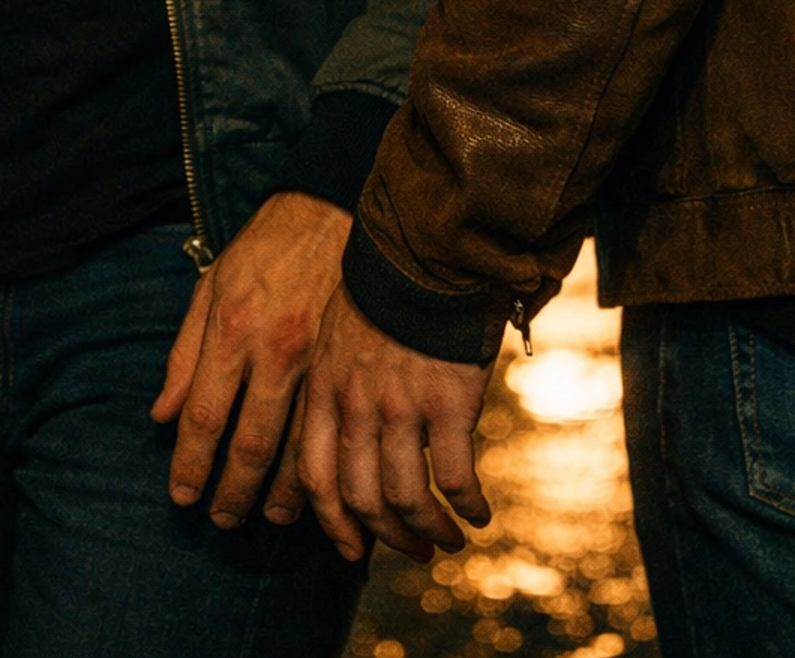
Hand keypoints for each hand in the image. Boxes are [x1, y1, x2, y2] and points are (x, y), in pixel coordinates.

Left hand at [150, 192, 349, 528]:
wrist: (331, 209)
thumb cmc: (264, 246)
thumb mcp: (211, 285)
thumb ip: (184, 353)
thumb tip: (160, 414)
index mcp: (232, 327)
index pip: (204, 415)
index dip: (190, 463)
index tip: (181, 495)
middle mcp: (274, 348)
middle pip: (249, 441)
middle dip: (232, 490)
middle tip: (220, 520)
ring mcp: (316, 357)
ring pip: (299, 443)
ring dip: (281, 491)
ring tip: (268, 517)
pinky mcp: (347, 359)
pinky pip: (333, 424)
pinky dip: (322, 462)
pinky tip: (314, 485)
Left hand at [300, 282, 491, 562]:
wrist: (428, 245)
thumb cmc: (384, 285)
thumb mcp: (333, 332)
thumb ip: (330, 384)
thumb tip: (344, 429)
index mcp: (324, 388)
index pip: (316, 475)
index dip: (332, 522)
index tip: (351, 549)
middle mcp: (356, 405)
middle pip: (360, 497)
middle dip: (385, 537)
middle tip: (412, 551)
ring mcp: (401, 407)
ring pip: (406, 498)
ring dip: (428, 531)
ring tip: (448, 541)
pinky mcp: (448, 403)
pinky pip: (454, 477)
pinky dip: (467, 505)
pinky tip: (479, 513)